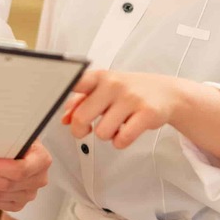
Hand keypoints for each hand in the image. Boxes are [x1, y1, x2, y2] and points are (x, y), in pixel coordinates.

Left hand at [63, 70, 186, 148]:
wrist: (167, 92)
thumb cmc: (128, 91)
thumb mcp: (104, 89)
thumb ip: (80, 102)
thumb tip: (64, 119)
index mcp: (100, 77)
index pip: (75, 81)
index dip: (61, 92)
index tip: (52, 101)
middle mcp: (114, 85)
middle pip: (82, 117)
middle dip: (81, 130)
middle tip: (87, 129)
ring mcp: (131, 98)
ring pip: (102, 132)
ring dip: (106, 135)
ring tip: (116, 125)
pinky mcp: (146, 114)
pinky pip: (121, 140)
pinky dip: (120, 142)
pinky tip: (126, 131)